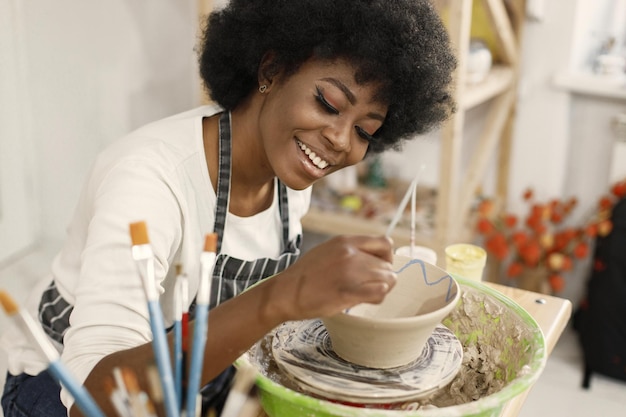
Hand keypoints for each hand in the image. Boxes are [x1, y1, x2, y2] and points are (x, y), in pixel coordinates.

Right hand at [270, 235, 396, 320]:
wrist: (287, 292)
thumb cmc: (306, 274)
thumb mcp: (328, 250)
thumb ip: (350, 250)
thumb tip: (372, 258)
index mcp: (346, 242)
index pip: (385, 243)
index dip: (386, 257)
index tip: (378, 266)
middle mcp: (350, 254)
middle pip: (387, 266)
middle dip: (382, 277)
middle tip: (369, 286)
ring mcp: (350, 273)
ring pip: (387, 280)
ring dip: (381, 289)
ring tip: (365, 294)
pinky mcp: (348, 292)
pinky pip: (379, 293)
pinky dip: (377, 298)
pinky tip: (366, 299)